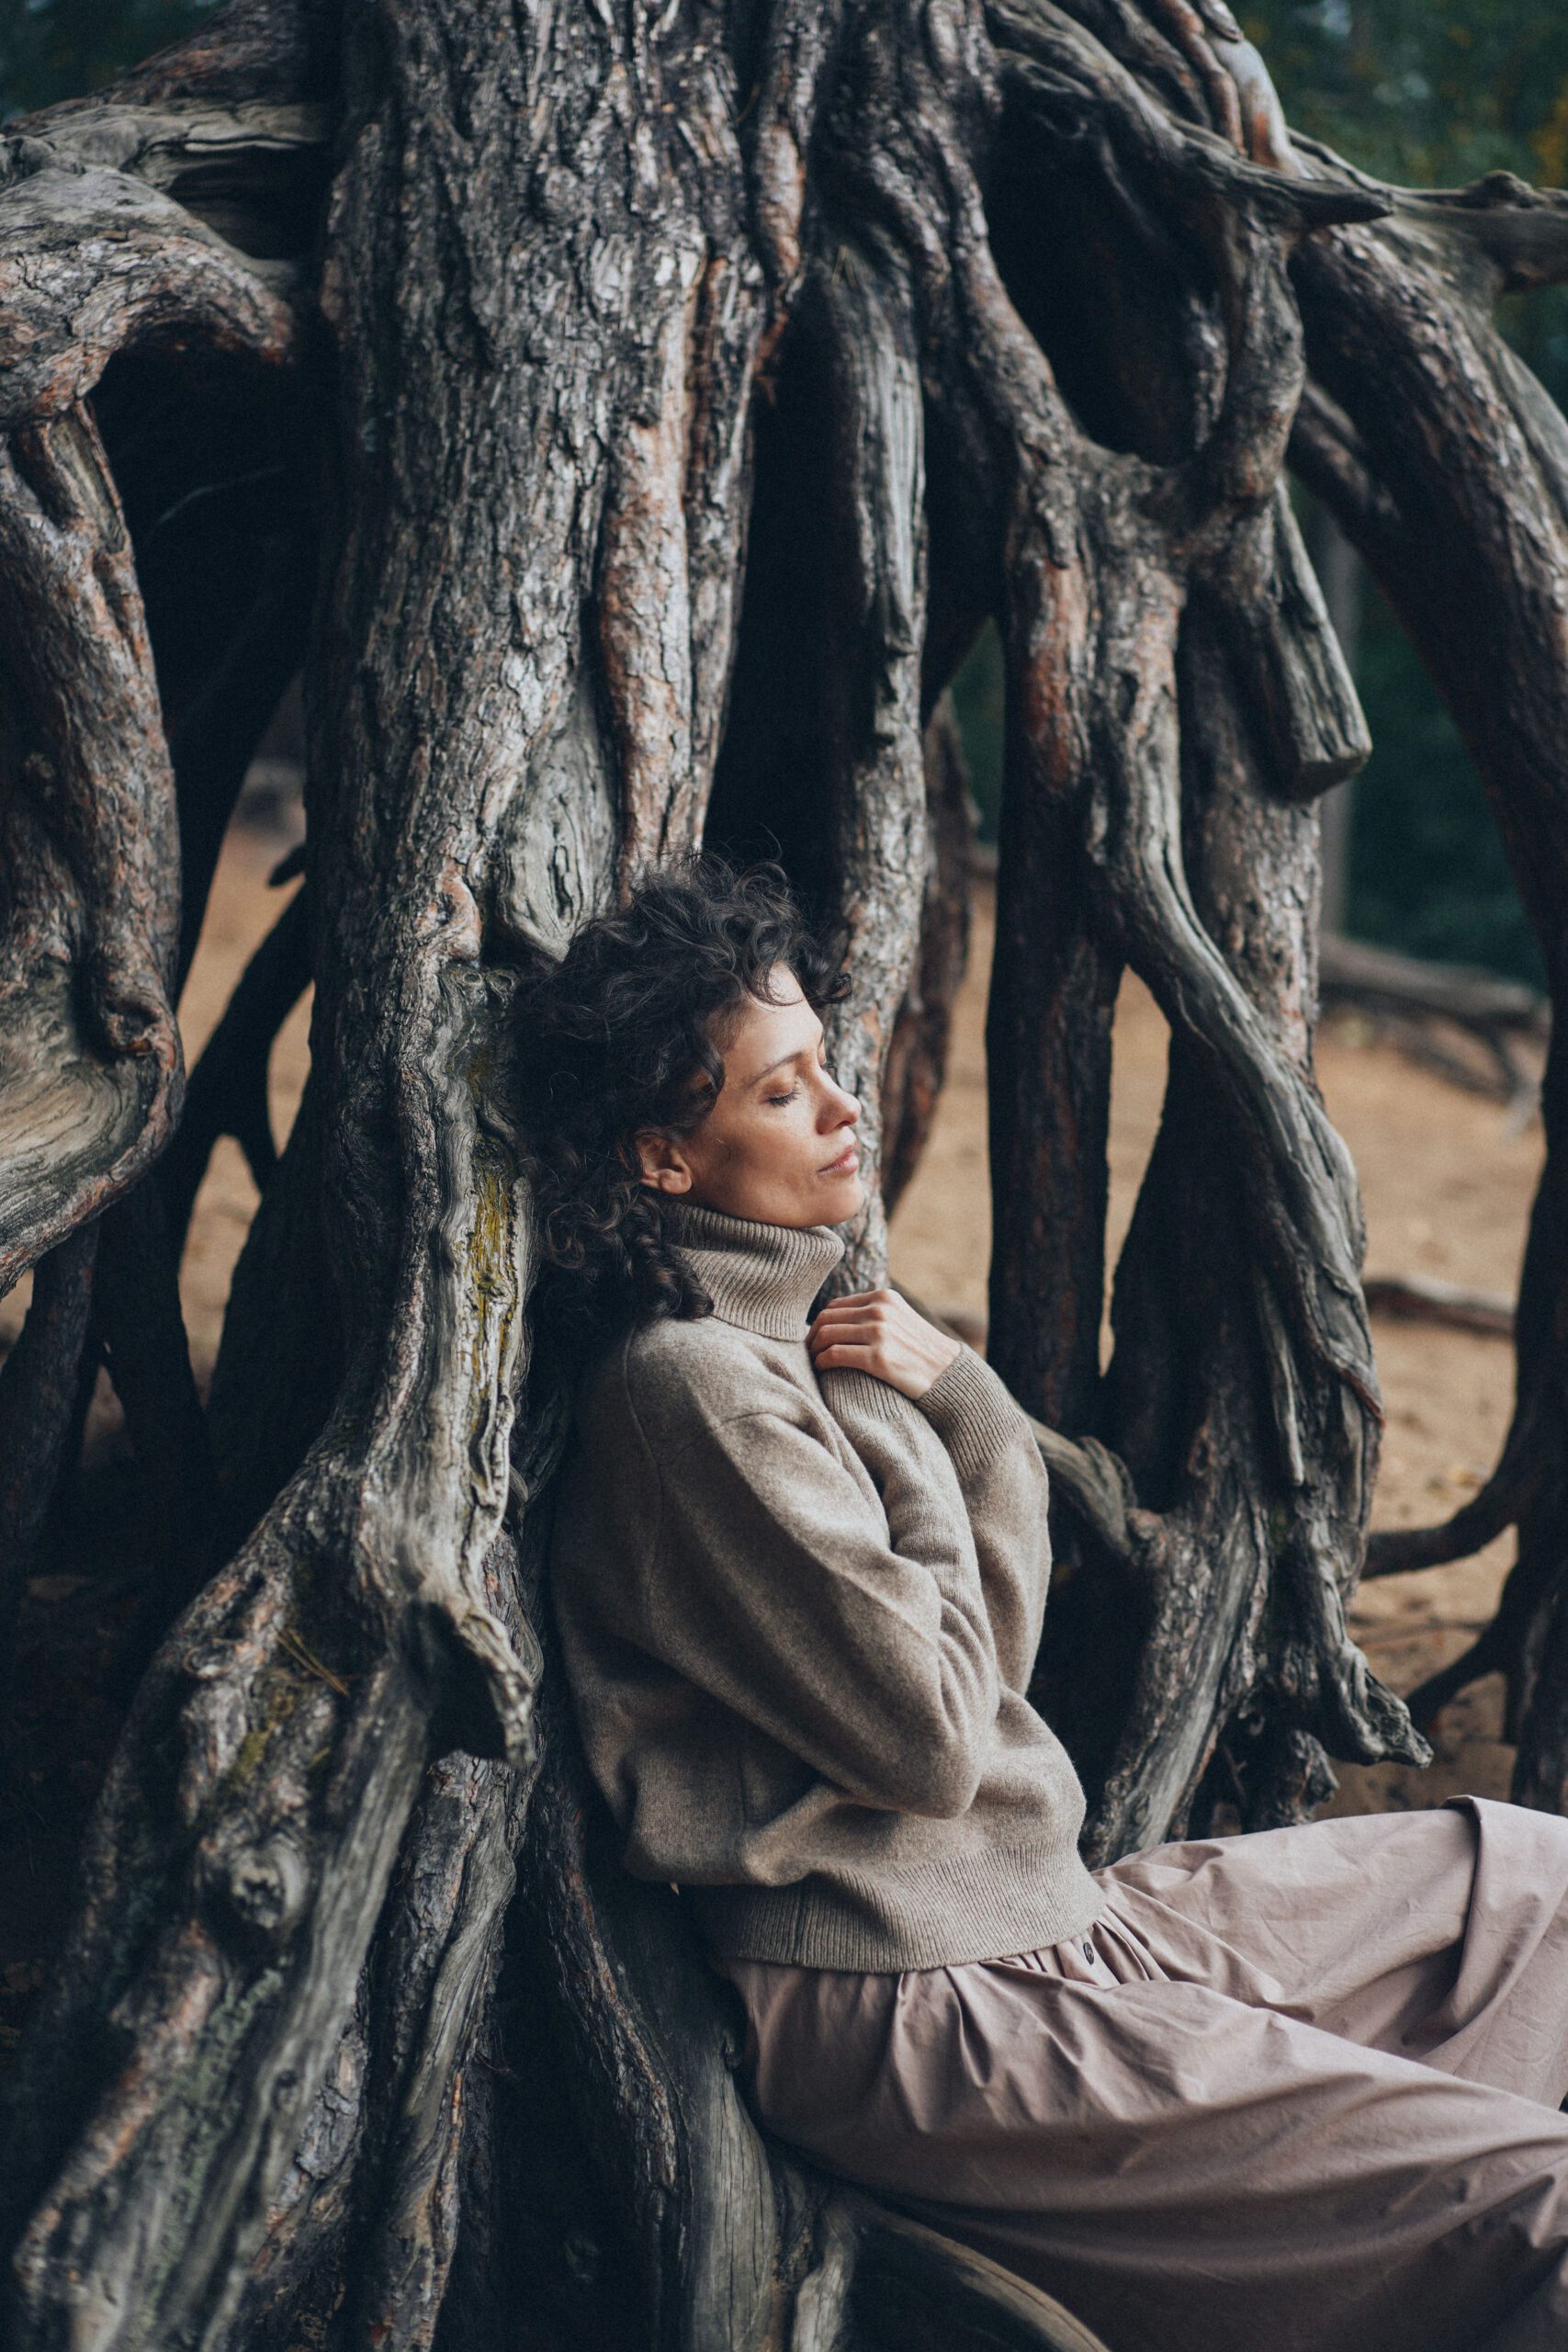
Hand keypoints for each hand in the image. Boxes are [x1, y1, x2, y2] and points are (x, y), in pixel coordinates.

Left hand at [807, 1288, 962, 1400]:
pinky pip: (834, 1355)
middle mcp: (880, 1310)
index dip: (820, 1323)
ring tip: (812, 1363)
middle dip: (811, 1336)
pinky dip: (821, 1362)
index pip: (836, 1305)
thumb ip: (876, 1315)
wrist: (948, 1374)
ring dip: (813, 1350)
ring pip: (826, 1335)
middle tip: (806, 1353)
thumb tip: (840, 1320)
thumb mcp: (901, 1320)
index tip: (814, 1339)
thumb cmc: (921, 1352)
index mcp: (884, 1297)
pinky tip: (821, 1370)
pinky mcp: (878, 1357)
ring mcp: (879, 1332)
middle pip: (827, 1318)